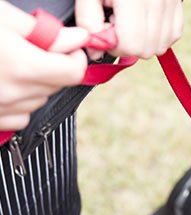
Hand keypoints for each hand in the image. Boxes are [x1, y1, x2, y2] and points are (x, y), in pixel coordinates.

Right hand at [0, 2, 88, 130]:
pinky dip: (20, 103)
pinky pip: (21, 117)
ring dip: (36, 84)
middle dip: (53, 67)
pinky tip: (4, 84)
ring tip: (11, 64)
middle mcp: (14, 93)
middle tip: (31, 49)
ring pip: (40, 100)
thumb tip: (79, 39)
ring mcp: (2, 109)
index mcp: (21, 65)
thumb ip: (46, 32)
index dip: (74, 57)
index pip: (74, 72)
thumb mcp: (2, 16)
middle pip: (58, 85)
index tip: (66, 47)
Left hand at [75, 0, 183, 59]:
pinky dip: (158, 35)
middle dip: (127, 44)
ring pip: (160, 47)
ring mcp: (171, 3)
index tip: (105, 27)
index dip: (113, 44)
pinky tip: (144, 21)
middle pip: (146, 50)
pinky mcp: (178, 4)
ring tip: (130, 20)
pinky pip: (173, 36)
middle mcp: (157, 1)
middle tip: (116, 23)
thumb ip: (89, 22)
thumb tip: (96, 51)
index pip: (131, 45)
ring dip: (143, 41)